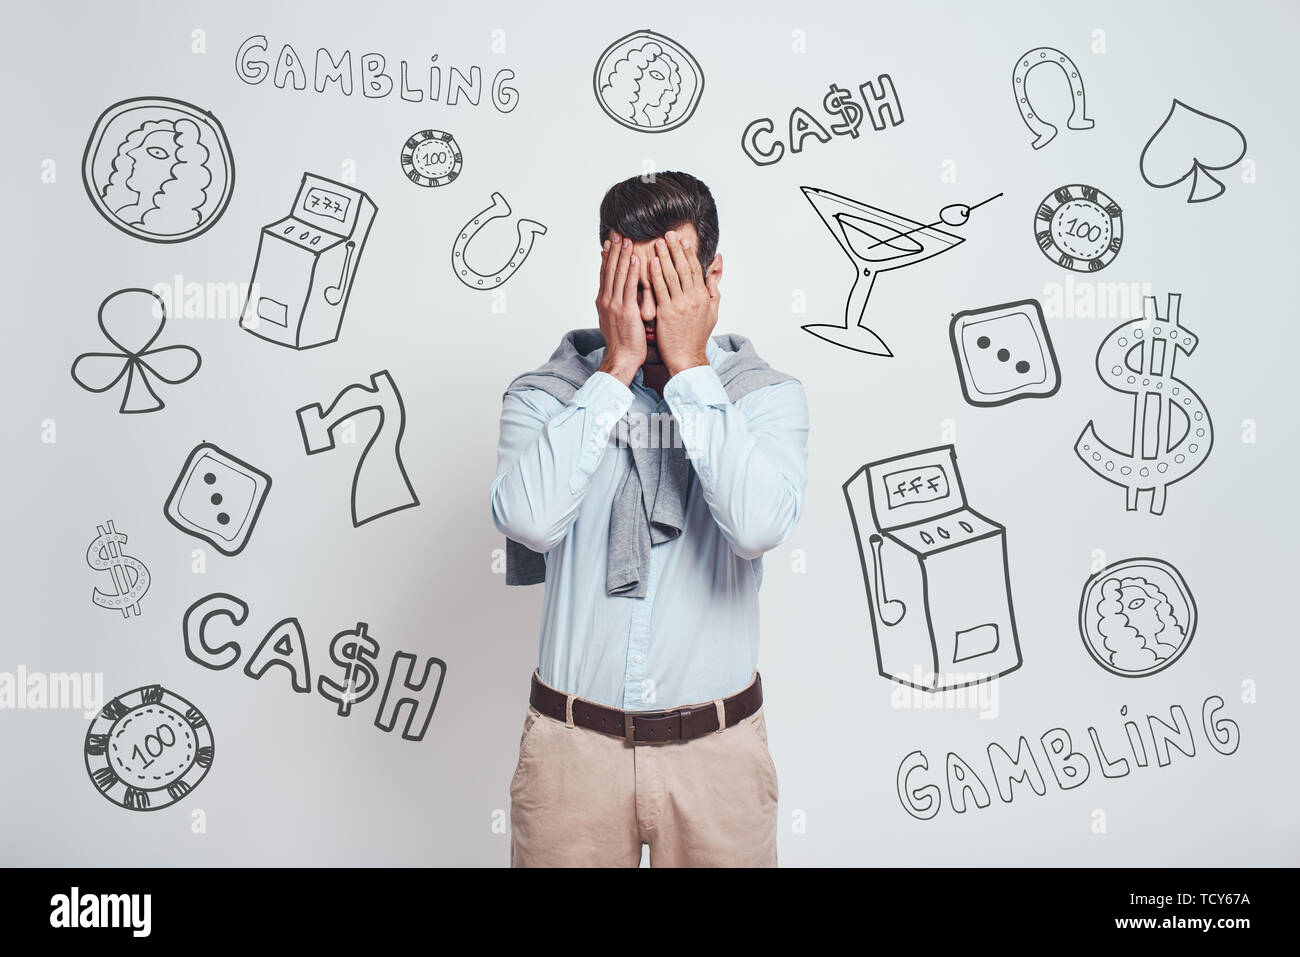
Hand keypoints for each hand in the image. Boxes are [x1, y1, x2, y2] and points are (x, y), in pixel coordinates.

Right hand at [595, 232, 644, 385]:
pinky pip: (628, 286)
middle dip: (613, 250)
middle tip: (616, 232)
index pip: (605, 274)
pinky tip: (635, 258)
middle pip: (609, 270)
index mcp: (603, 302)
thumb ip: (619, 305)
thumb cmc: (624, 343)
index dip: (607, 256)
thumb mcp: (617, 321)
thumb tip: (624, 296)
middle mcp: (605, 301)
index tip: (610, 241)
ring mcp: (614, 305)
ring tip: (626, 238)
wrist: (622, 359)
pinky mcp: (625, 310)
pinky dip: (631, 271)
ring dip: (622, 255)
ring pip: (617, 274)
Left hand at [649, 230, 718, 377]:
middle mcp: (693, 299)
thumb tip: (717, 263)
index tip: (682, 240)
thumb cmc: (697, 335)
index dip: (688, 253)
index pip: (695, 269)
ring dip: (663, 258)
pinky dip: (655, 275)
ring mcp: (679, 306)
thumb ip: (714, 286)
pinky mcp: (666, 314)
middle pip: (683, 269)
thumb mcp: (712, 310)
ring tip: (657, 243)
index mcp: (703, 297)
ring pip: (671, 276)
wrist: (687, 357)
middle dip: (675, 250)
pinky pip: (660, 290)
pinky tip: (650, 263)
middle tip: (667, 234)